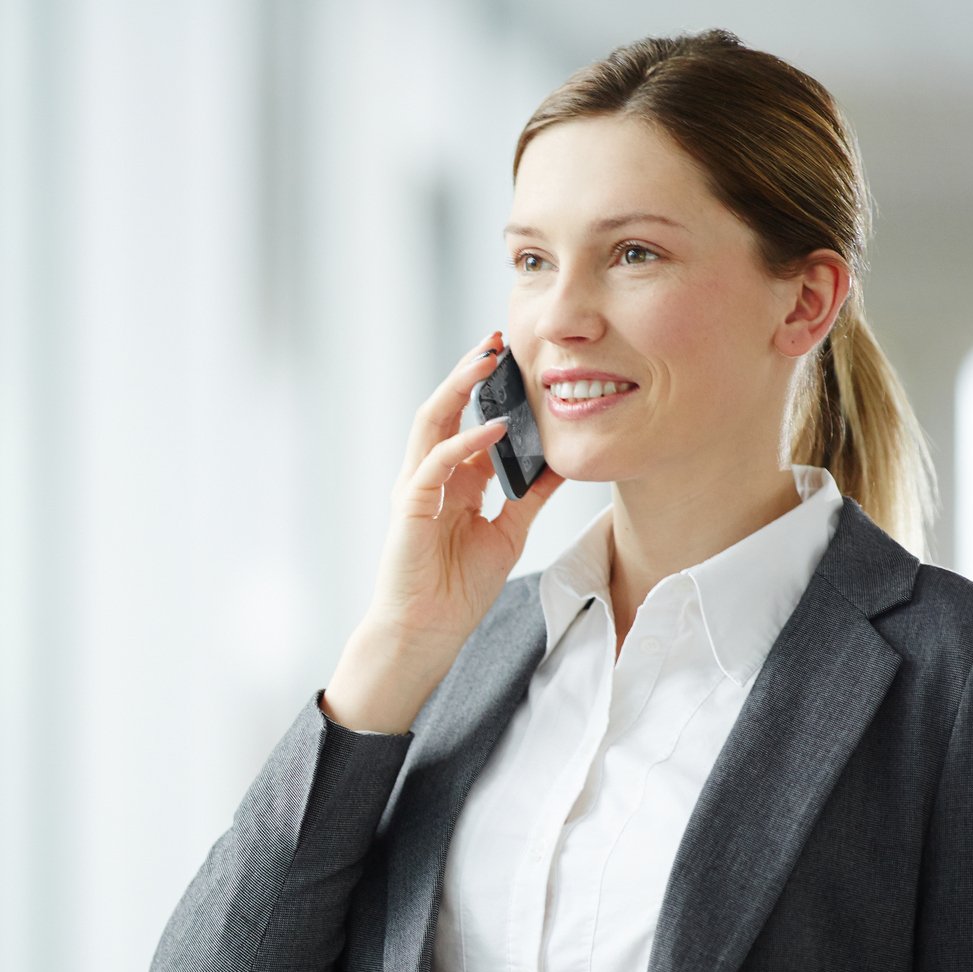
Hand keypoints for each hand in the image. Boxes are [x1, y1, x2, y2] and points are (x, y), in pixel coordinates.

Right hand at [367, 331, 567, 649]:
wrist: (427, 631)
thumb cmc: (458, 588)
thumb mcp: (510, 533)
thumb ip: (530, 497)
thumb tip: (561, 463)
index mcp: (454, 480)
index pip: (468, 419)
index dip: (488, 389)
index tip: (516, 359)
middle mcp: (431, 475)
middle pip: (445, 408)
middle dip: (468, 371)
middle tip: (497, 340)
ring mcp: (417, 488)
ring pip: (431, 422)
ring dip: (458, 388)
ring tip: (486, 362)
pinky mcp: (411, 506)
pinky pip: (435, 463)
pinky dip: (465, 442)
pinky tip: (494, 428)